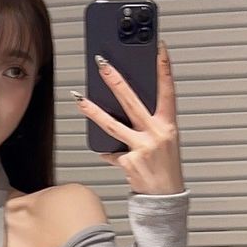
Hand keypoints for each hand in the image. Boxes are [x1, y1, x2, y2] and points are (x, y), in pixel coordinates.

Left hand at [71, 39, 185, 194]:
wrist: (165, 198)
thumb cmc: (165, 168)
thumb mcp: (164, 141)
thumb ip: (148, 125)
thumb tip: (125, 113)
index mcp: (168, 125)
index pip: (167, 90)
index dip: (164, 68)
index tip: (158, 48)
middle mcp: (156, 133)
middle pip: (131, 101)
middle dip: (115, 80)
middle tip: (102, 64)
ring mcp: (142, 148)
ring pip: (112, 125)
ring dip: (93, 110)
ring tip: (78, 99)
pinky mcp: (129, 161)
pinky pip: (112, 153)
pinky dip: (111, 154)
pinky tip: (114, 157)